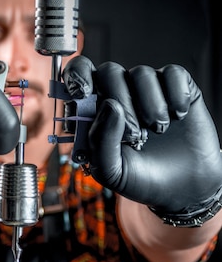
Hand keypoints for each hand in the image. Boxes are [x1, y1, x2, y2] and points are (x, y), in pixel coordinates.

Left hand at [63, 55, 221, 214]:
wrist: (184, 189)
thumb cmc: (142, 179)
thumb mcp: (112, 170)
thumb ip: (100, 141)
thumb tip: (110, 105)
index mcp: (95, 109)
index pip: (78, 74)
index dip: (77, 75)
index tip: (81, 93)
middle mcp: (119, 92)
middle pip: (109, 72)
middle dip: (120, 101)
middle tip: (134, 134)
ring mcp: (148, 88)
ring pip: (141, 73)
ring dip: (151, 104)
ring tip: (158, 130)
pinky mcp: (178, 87)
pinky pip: (173, 74)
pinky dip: (176, 95)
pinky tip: (179, 116)